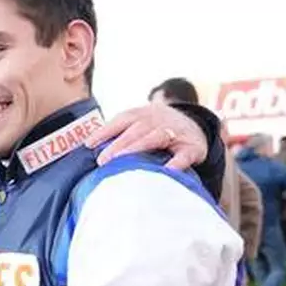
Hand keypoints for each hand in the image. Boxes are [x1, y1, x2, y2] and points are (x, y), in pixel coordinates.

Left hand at [84, 104, 207, 170]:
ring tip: (123, 162)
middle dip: (118, 144)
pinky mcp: (192, 147)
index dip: (105, 131)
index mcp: (143, 114)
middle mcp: (158, 119)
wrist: (197, 127)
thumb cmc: (159, 129)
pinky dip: (176, 163)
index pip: (121, 120)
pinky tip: (166, 172)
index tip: (88, 145)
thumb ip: (121, 134)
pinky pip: (183, 155)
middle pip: (136, 129)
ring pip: (155, 137)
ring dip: (138, 148)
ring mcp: (176, 132)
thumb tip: (91, 150)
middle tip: (103, 160)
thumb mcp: (142, 125)